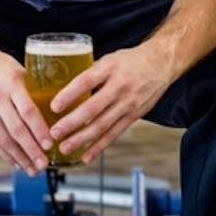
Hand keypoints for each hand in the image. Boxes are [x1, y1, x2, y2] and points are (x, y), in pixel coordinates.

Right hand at [0, 50, 52, 174]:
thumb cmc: (1, 65)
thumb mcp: (21, 70)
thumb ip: (36, 89)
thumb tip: (60, 107)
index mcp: (12, 84)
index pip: (27, 110)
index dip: (39, 130)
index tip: (50, 144)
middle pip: (16, 130)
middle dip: (31, 150)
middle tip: (44, 164)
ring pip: (4, 140)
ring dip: (20, 158)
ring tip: (33, 170)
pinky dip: (6, 155)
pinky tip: (17, 164)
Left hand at [48, 45, 170, 165]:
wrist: (161, 64)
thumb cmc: (130, 61)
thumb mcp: (109, 59)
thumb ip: (90, 73)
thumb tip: (64, 87)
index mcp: (110, 68)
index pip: (86, 81)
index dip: (70, 94)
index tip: (54, 106)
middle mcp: (120, 87)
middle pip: (93, 108)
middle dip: (72, 123)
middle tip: (55, 133)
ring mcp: (128, 103)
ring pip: (103, 125)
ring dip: (82, 139)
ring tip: (65, 148)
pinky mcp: (134, 116)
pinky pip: (114, 134)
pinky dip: (99, 147)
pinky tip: (86, 156)